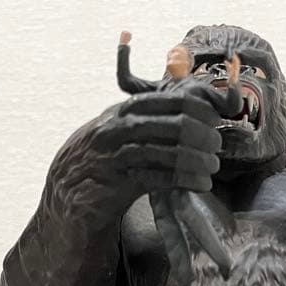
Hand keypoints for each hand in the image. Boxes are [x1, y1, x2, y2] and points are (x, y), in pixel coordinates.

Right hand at [91, 91, 221, 202]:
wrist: (69, 185)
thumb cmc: (104, 156)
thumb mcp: (123, 127)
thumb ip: (150, 118)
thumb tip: (192, 114)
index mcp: (126, 108)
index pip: (172, 100)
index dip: (200, 109)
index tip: (216, 120)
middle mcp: (122, 126)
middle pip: (176, 124)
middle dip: (203, 135)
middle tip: (216, 145)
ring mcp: (120, 152)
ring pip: (170, 151)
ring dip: (198, 159)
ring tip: (213, 166)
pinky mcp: (121, 180)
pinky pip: (161, 178)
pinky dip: (185, 180)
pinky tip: (201, 183)